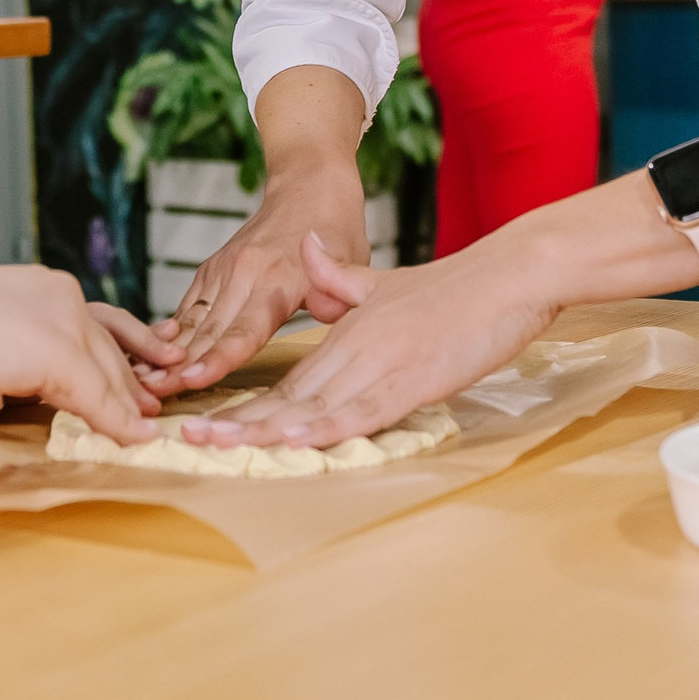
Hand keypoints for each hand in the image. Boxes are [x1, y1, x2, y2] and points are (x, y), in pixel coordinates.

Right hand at [0, 265, 159, 443]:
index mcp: (45, 288)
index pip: (97, 322)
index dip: (123, 350)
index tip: (143, 369)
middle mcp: (63, 297)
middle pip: (110, 347)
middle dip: (135, 379)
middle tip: (153, 404)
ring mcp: (64, 322)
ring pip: (110, 371)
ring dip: (128, 405)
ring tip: (144, 429)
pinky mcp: (59, 352)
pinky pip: (97, 395)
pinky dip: (116, 421)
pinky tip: (131, 437)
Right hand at [148, 160, 369, 395]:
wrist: (309, 186)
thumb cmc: (338, 231)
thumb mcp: (354, 261)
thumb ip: (338, 296)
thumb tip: (325, 316)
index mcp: (279, 278)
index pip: (245, 329)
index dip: (218, 358)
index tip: (192, 380)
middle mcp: (244, 273)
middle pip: (208, 330)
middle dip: (179, 366)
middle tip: (151, 396)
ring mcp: (223, 269)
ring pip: (191, 320)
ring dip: (165, 352)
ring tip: (142, 382)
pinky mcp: (211, 269)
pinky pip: (187, 307)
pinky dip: (169, 332)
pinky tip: (150, 356)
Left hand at [195, 231, 565, 450]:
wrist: (508, 275)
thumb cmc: (456, 288)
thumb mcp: (386, 284)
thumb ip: (342, 281)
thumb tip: (308, 254)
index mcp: (349, 330)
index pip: (290, 376)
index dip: (249, 403)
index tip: (210, 421)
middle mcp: (356, 346)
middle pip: (289, 393)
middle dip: (240, 420)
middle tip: (190, 438)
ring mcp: (382, 363)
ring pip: (315, 404)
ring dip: (267, 428)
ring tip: (222, 446)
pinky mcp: (413, 379)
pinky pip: (363, 410)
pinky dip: (327, 428)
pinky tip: (295, 442)